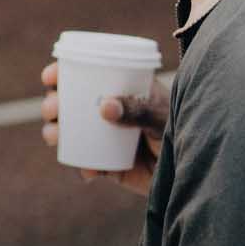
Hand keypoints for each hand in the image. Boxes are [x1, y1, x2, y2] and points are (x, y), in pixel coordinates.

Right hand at [41, 62, 169, 197]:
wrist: (193, 170)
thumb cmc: (181, 129)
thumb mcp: (160, 114)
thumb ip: (137, 109)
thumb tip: (104, 107)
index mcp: (119, 88)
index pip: (85, 74)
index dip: (62, 72)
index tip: (51, 76)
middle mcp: (108, 111)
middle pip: (69, 103)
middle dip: (52, 104)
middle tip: (53, 109)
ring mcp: (106, 138)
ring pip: (70, 134)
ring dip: (55, 133)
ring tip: (55, 137)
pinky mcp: (109, 165)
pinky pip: (86, 165)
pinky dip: (82, 169)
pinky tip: (87, 173)